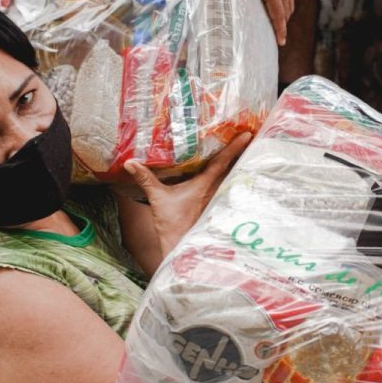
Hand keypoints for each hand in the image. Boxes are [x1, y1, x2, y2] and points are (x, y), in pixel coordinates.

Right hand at [123, 132, 250, 258]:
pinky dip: (231, 177)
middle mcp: (215, 190)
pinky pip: (226, 187)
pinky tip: (233, 173)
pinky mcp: (216, 207)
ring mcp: (217, 199)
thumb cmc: (172, 225)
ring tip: (246, 148)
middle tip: (251, 135)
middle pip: (232, 166)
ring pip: (231, 177)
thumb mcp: (158, 199)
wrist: (180, 248)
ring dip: (238, 164)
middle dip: (241, 151)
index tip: (247, 134)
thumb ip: (146, 179)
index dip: (234, 147)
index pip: (222, 161)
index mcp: (205, 184)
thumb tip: (129, 162)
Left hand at [219, 0, 295, 45]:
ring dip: (285, 17)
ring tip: (280, 29)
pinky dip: (286, 6)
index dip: (279, 26)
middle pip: (284, 11)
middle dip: (282, 26)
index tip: (281, 40)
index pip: (277, 9)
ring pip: (288, 4)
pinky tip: (282, 8)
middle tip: (278, 41)